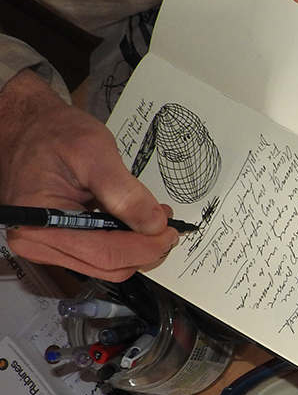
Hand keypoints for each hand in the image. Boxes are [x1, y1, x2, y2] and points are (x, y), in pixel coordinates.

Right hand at [0, 70, 178, 281]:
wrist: (29, 128)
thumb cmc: (52, 133)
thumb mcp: (94, 152)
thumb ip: (124, 192)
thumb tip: (154, 223)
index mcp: (41, 222)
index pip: (105, 254)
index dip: (145, 247)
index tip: (170, 232)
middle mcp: (37, 242)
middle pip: (108, 266)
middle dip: (144, 248)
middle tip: (166, 224)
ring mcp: (46, 246)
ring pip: (106, 266)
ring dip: (136, 247)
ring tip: (152, 219)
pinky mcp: (57, 243)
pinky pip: (98, 255)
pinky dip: (122, 242)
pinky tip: (133, 222)